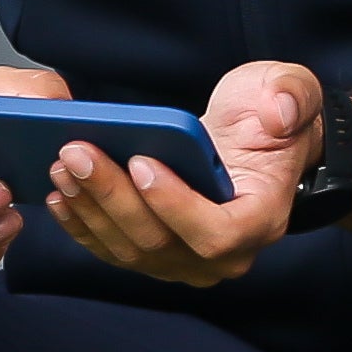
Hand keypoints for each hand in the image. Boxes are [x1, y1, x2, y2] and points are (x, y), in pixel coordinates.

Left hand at [42, 58, 312, 288]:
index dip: (175, 206)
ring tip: (62, 165)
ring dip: (90, 209)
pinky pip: (113, 252)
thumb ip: (291, 97)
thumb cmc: (270, 120)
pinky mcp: (157, 255)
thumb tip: (277, 112)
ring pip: (130, 250)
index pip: (217, 233)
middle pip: (161, 243)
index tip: (141, 162)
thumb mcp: (293, 91)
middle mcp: (227, 253)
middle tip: (77, 152)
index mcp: (263, 217)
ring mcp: (188, 260)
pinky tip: (59, 195)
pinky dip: (82, 226)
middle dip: (113, 196)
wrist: (256, 144)